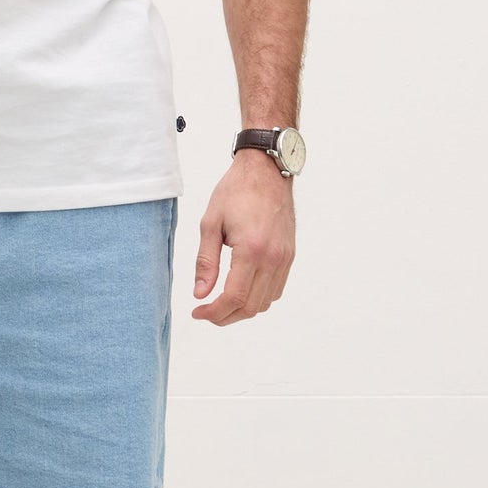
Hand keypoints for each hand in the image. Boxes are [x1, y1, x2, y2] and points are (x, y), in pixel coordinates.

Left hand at [191, 156, 295, 325]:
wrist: (267, 171)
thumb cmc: (236, 191)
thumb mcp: (210, 223)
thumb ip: (205, 262)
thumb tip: (200, 294)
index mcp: (251, 250)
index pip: (234, 297)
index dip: (214, 313)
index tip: (197, 313)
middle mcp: (273, 258)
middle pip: (251, 307)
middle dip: (225, 317)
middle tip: (206, 312)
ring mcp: (285, 258)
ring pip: (266, 302)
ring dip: (242, 310)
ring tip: (221, 303)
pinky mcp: (289, 255)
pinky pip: (276, 289)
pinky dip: (258, 298)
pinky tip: (241, 289)